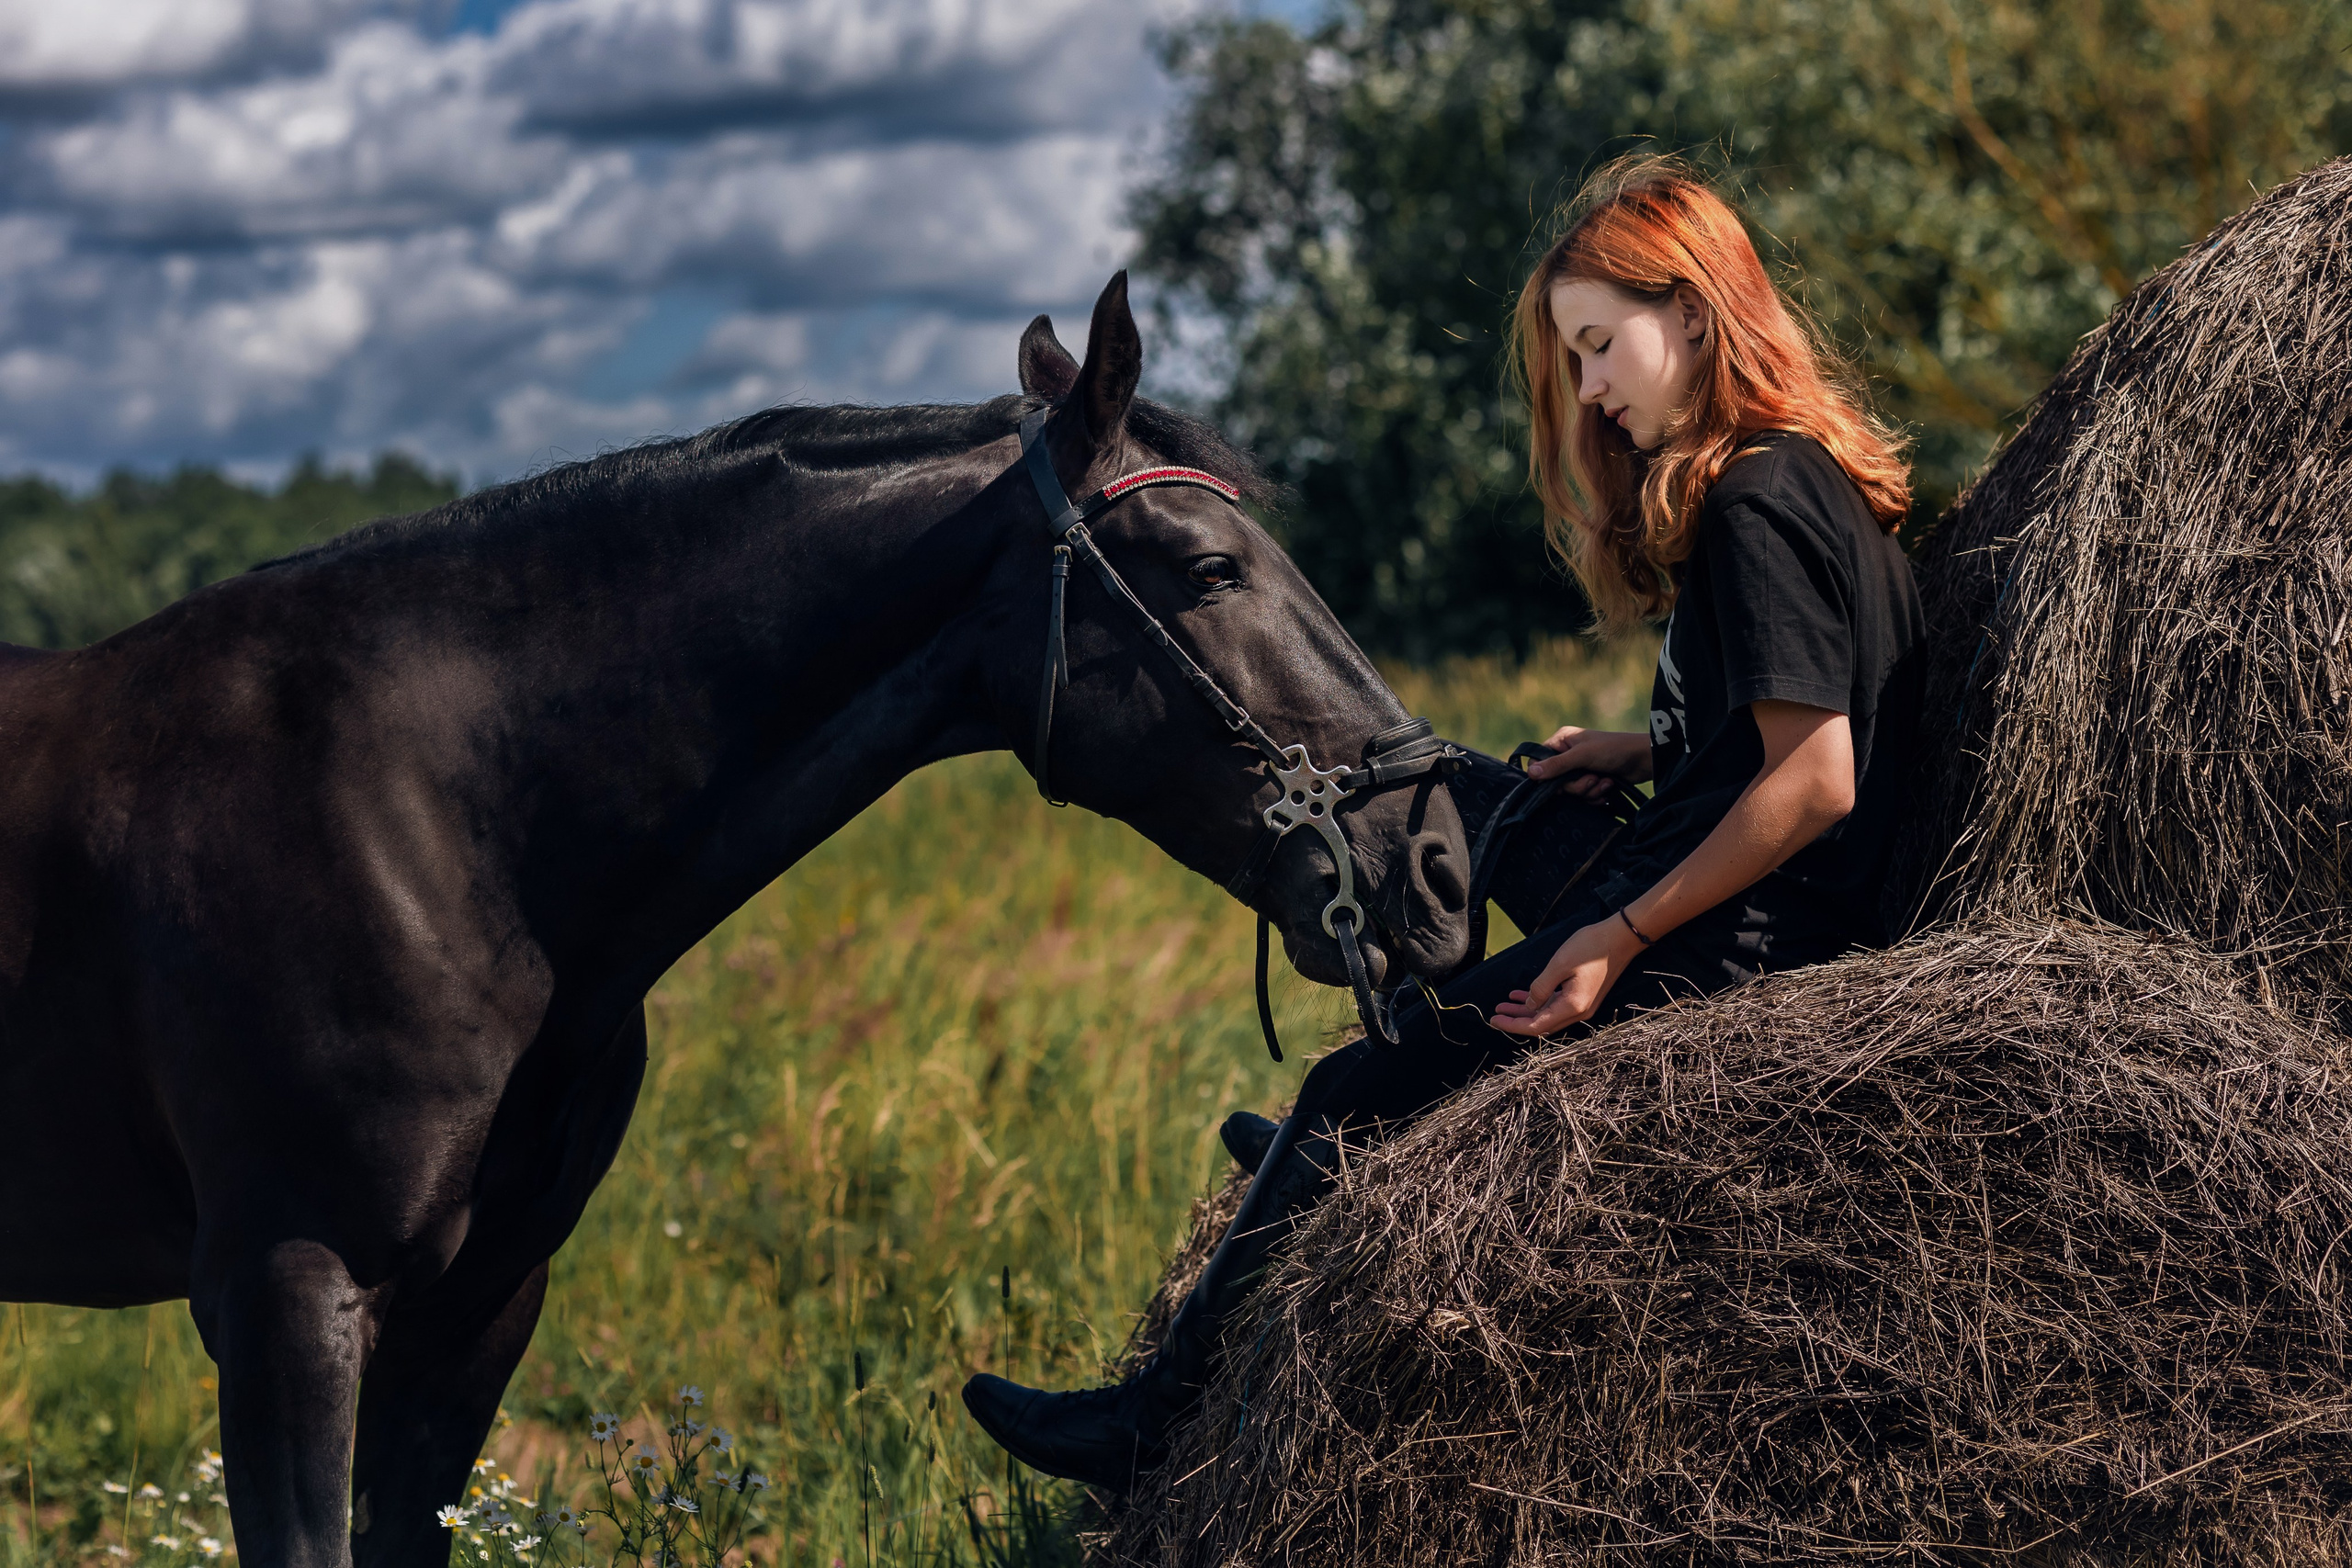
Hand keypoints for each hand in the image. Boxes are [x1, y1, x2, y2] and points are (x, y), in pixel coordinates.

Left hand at [1488, 915, 1644, 1035]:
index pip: (1537, 1026)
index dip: (1514, 1025)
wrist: (1621, 938)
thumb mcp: (1560, 965)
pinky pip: (1557, 1004)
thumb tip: (1529, 1006)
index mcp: (1572, 1006)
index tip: (1494, 1020)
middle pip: (1542, 1024)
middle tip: (1496, 1013)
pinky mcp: (1584, 996)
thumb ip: (1541, 988)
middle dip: (1517, 1020)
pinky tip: (1523, 995)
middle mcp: (1579, 1011)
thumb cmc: (1591, 948)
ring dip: (1527, 1010)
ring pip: (1548, 1014)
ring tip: (1505, 1004)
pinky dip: (1540, 1001)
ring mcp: (1583, 1005)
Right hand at [1524, 725, 1651, 799]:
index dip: (1546, 775)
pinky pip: (1583, 796)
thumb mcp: (1583, 756)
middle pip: (1556, 782)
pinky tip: (1608, 786)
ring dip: (1588, 791)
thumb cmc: (1613, 749)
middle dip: (1576, 786)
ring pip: (1571, 791)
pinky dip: (1596, 795)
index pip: (1539, 761)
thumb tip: (1531, 774)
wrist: (1643, 760)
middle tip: (1592, 779)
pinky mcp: (1591, 781)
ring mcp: (1580, 769)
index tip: (1559, 782)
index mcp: (1562, 741)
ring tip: (1604, 781)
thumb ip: (1557, 765)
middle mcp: (1568, 754)